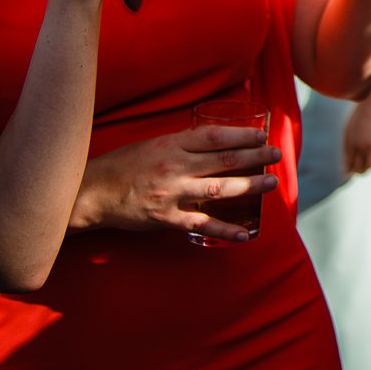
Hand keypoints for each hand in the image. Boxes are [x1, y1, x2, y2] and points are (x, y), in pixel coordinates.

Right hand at [72, 126, 279, 239]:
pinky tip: (244, 233)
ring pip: (218, 189)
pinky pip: (201, 224)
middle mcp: (174, 166)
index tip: (262, 137)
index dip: (241, 136)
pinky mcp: (166, 218)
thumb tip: (220, 141)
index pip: (214, 136)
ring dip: (248, 186)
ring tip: (270, 183)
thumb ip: (184, 143)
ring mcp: (171, 194)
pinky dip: (224, 230)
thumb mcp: (155, 143)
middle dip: (255, 158)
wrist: (94, 192)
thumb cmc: (126, 164)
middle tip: (276, 156)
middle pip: (223, 160)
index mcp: (172, 144)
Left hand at [342, 94, 370, 174]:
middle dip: (358, 169)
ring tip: (366, 156)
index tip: (348, 169)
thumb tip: (345, 171)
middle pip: (362, 169)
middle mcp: (366, 147)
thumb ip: (347, 152)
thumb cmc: (359, 118)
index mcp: (353, 144)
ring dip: (369, 164)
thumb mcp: (348, 134)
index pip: (350, 166)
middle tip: (357, 166)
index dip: (348, 169)